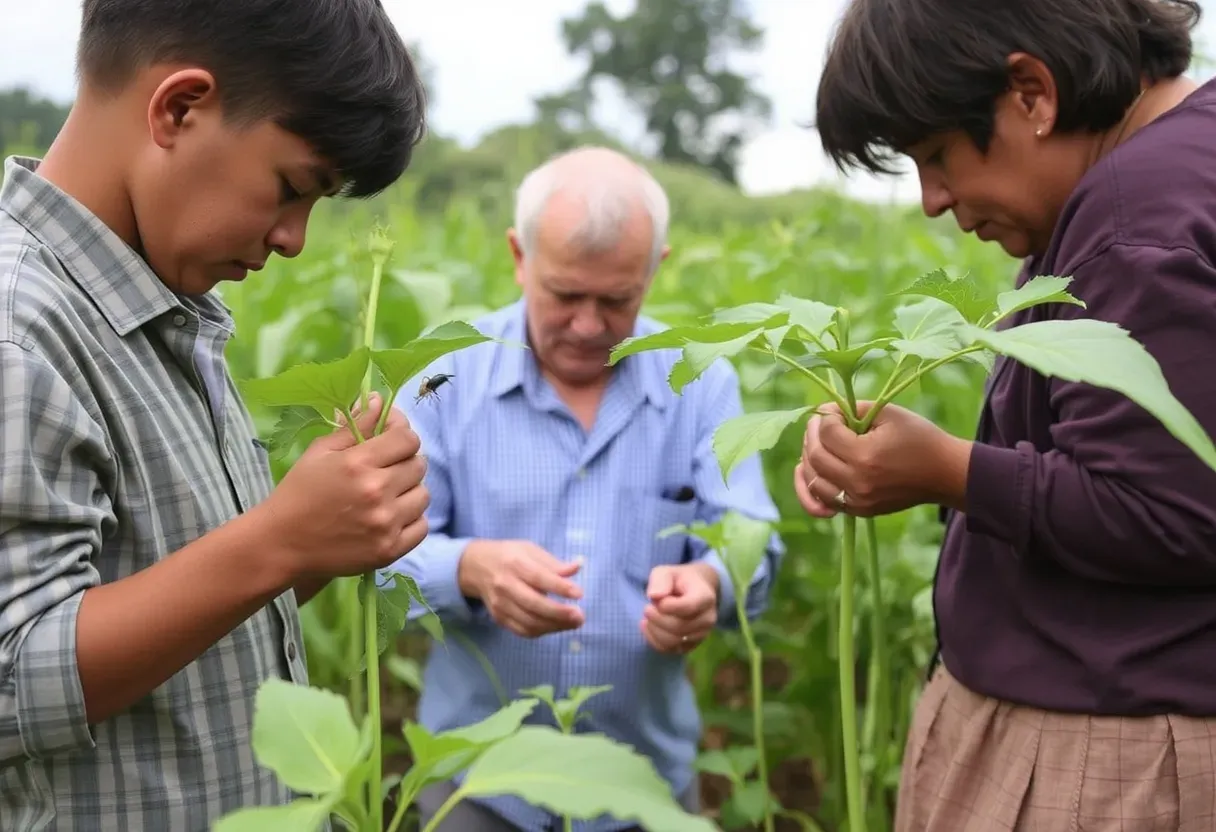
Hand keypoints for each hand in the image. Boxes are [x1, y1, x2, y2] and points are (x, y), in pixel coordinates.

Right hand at [259, 392, 429, 581]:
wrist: (281, 544)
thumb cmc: (298, 493)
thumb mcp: (320, 452)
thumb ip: (354, 425)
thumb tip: (377, 400)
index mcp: (359, 463)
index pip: (407, 438)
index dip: (401, 434)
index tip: (391, 438)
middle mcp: (377, 492)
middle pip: (418, 465)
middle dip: (405, 461)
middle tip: (387, 467)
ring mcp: (386, 523)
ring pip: (423, 495)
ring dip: (410, 490)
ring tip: (388, 493)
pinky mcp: (390, 550)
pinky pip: (422, 526)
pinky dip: (411, 519)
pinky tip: (391, 516)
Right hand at [458, 540, 583, 637]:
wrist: (475, 567)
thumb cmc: (509, 556)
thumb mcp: (530, 550)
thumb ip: (553, 563)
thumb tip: (576, 568)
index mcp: (515, 563)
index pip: (539, 577)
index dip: (560, 587)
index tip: (580, 594)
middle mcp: (505, 585)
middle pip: (533, 604)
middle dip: (559, 613)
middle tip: (580, 616)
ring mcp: (500, 604)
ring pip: (529, 622)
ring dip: (554, 626)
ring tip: (574, 623)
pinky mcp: (499, 618)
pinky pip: (522, 630)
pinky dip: (542, 631)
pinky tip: (557, 626)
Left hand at [641, 563, 718, 653]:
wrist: (693, 591)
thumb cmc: (678, 580)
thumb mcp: (666, 572)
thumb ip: (660, 580)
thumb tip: (654, 596)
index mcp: (705, 597)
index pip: (688, 607)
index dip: (667, 606)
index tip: (656, 599)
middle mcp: (708, 618)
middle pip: (679, 627)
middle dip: (657, 618)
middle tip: (647, 608)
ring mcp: (701, 634)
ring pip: (674, 641)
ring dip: (654, 630)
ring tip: (648, 617)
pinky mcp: (691, 646)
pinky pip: (669, 650)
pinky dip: (653, 640)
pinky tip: (649, 626)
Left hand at [794, 401, 970, 517]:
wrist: (944, 473)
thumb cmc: (919, 438)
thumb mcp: (888, 414)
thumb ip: (853, 410)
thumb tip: (823, 412)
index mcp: (865, 456)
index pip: (827, 434)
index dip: (825, 418)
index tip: (834, 411)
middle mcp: (857, 482)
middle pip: (815, 458)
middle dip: (812, 436)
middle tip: (820, 425)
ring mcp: (857, 500)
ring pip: (813, 481)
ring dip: (808, 460)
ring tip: (818, 444)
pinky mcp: (860, 510)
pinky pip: (822, 503)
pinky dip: (810, 488)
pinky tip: (807, 472)